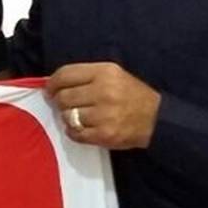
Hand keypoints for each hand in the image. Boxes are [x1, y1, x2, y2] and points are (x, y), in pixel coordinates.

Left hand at [46, 62, 160, 148]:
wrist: (158, 119)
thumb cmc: (131, 95)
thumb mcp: (113, 75)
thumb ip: (85, 76)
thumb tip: (53, 83)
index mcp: (105, 72)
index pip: (65, 74)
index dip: (52, 83)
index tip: (50, 89)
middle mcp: (104, 92)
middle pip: (63, 96)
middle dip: (59, 101)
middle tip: (65, 104)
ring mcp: (104, 115)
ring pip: (68, 115)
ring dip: (68, 117)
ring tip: (79, 116)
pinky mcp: (105, 134)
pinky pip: (75, 133)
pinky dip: (74, 132)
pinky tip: (83, 128)